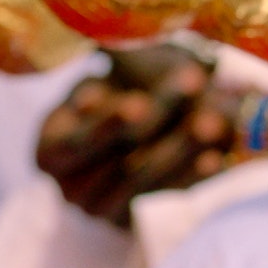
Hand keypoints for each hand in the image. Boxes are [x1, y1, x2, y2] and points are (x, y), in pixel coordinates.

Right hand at [36, 46, 234, 226]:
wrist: (130, 137)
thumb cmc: (115, 96)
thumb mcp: (102, 80)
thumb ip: (107, 71)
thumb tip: (103, 48)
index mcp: (50, 150)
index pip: (78, 141)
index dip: (109, 122)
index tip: (139, 102)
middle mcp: (70, 187)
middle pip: (118, 158)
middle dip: (160, 120)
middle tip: (193, 87)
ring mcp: (102, 209)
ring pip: (146, 180)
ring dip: (183, 149)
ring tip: (214, 120)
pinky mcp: (135, 218)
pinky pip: (169, 195)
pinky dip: (195, 174)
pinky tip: (218, 155)